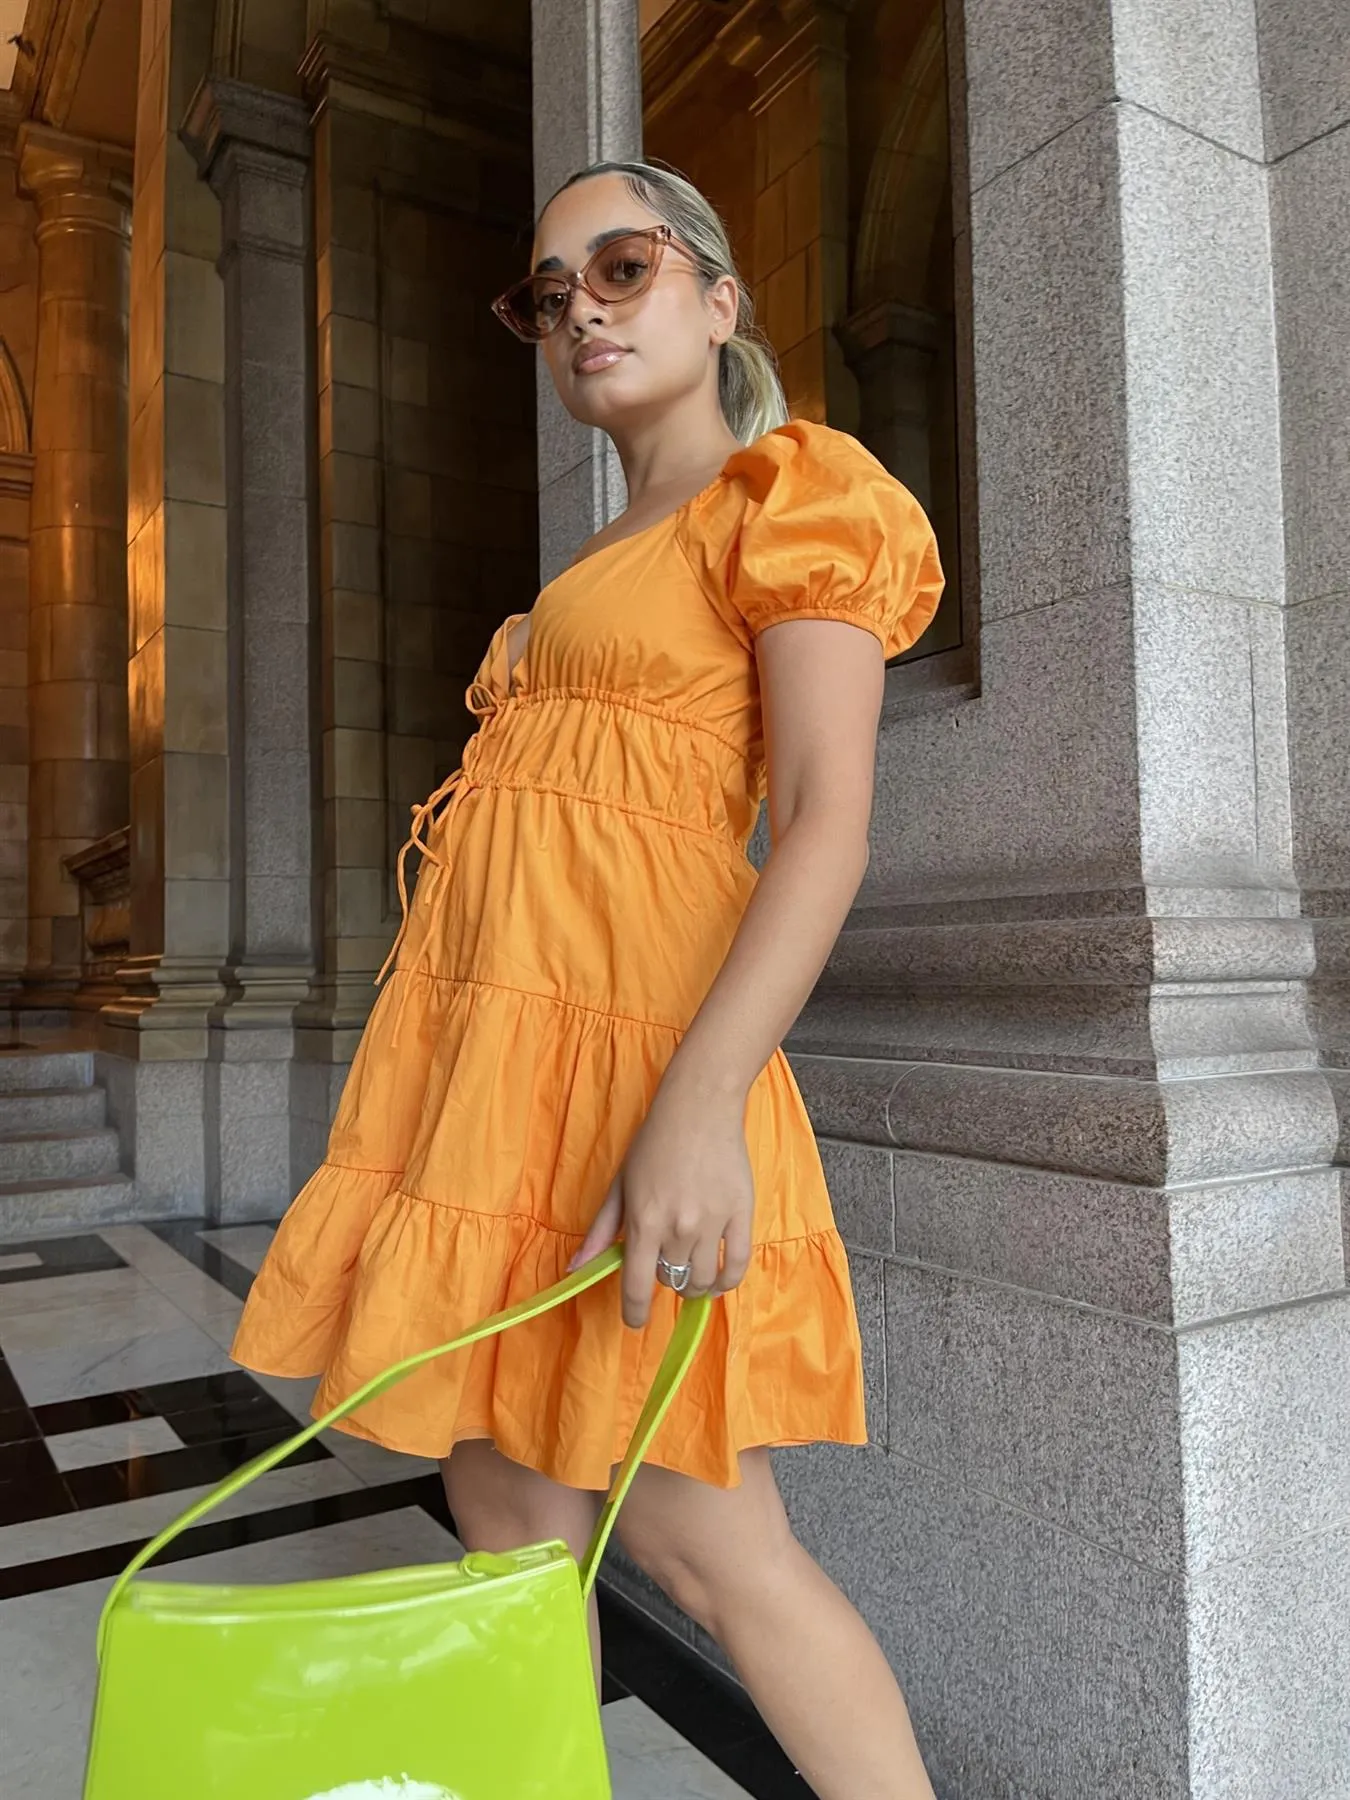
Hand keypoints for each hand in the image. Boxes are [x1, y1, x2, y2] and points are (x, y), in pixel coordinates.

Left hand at [569, 1074, 754, 1327]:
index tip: (635, 1320)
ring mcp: (712, 1223)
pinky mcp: (741, 1214)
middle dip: (664, 1279)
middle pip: (671, 1280)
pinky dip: (726, 1281)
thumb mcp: (620, 1184)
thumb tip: (576, 1268)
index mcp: (644, 1221)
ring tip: (690, 1272)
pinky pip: (737, 1265)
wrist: (700, 1107)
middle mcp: (678, 1227)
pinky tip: (717, 1278)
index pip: (637, 1285)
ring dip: (693, 1284)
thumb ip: (601, 1229)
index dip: (634, 1311)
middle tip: (663, 1262)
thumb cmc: (654, 1142)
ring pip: (703, 1279)